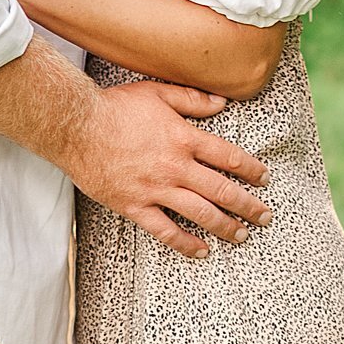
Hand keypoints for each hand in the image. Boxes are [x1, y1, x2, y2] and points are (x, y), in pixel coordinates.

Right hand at [69, 76, 270, 259]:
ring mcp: (156, 190)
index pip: (228, 156)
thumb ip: (192, 99)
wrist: (78, 127)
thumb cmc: (117, 107)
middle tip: (265, 216)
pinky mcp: (135, 207)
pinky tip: (202, 252)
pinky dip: (186, 244)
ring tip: (242, 236)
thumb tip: (222, 102)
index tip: (265, 178)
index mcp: (184, 138)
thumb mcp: (158, 92)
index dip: (251, 169)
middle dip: (247, 205)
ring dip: (225, 226)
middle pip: (221, 190)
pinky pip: (166, 232)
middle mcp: (175, 167)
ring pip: (199, 214)